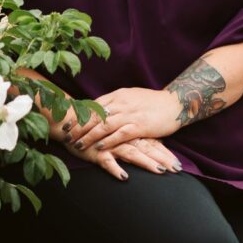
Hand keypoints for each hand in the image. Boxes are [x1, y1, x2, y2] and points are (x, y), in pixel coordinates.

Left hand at [62, 87, 180, 151]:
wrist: (176, 103)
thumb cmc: (153, 102)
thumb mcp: (132, 96)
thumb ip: (117, 102)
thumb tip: (102, 108)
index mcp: (119, 95)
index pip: (94, 105)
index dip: (80, 114)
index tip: (67, 122)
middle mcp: (122, 103)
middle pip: (95, 115)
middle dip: (79, 126)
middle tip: (66, 135)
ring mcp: (130, 114)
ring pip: (104, 125)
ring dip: (89, 135)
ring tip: (77, 144)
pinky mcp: (139, 126)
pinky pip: (120, 134)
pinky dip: (108, 141)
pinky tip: (99, 148)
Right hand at [63, 134, 181, 180]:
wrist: (71, 120)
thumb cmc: (95, 126)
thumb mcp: (116, 130)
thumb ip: (131, 135)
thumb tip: (148, 144)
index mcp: (129, 132)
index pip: (151, 143)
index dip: (165, 153)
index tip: (179, 165)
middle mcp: (122, 138)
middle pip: (146, 148)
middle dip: (162, 159)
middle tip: (177, 170)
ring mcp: (110, 145)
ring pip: (131, 153)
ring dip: (145, 162)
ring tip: (159, 171)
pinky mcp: (96, 152)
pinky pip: (107, 161)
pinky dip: (115, 168)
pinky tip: (124, 177)